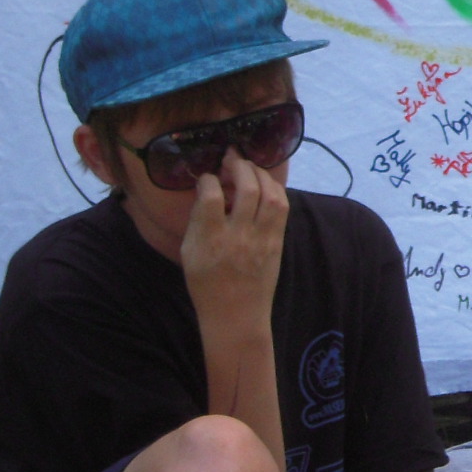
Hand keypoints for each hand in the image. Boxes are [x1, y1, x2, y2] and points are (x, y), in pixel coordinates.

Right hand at [181, 150, 288, 331]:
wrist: (236, 314)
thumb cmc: (206, 284)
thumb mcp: (189, 253)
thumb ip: (197, 220)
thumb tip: (207, 189)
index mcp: (210, 240)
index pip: (212, 197)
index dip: (210, 179)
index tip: (207, 177)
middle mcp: (238, 237)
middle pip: (247, 189)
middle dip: (240, 166)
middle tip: (232, 157)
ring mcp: (261, 239)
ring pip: (270, 195)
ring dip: (261, 174)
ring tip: (249, 167)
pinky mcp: (277, 242)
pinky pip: (282, 208)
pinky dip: (275, 190)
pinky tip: (265, 184)